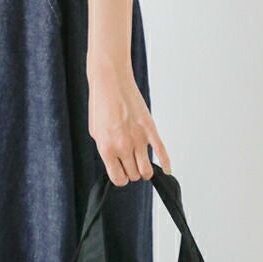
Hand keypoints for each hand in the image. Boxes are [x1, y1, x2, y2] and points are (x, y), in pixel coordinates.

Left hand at [87, 59, 170, 186]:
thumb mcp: (95, 132)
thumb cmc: (101, 104)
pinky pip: (161, 152)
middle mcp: (123, 147)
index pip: (119, 179)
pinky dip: (166, 163)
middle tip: (130, 163)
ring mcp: (138, 139)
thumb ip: (107, 150)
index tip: (121, 171)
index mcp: (107, 149)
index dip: (121, 178)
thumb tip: (116, 161)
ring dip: (145, 170)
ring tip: (141, 163)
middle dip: (132, 172)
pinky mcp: (150, 129)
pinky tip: (167, 169)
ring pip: (147, 170)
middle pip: (134, 175)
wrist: (111, 82)